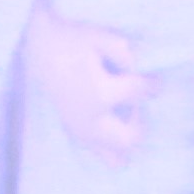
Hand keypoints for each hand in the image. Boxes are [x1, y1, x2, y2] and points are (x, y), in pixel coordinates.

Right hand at [28, 11, 148, 165]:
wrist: (39, 44)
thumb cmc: (72, 39)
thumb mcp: (102, 38)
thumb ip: (127, 53)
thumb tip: (145, 67)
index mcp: (99, 93)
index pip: (139, 93)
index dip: (152, 84)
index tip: (154, 81)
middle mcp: (90, 118)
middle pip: (129, 138)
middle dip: (140, 122)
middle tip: (135, 105)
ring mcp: (80, 128)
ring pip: (114, 155)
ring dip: (125, 139)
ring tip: (123, 116)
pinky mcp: (73, 129)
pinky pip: (97, 152)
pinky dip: (111, 150)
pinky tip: (115, 131)